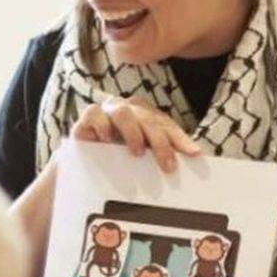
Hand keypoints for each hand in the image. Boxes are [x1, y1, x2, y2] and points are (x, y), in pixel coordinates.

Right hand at [72, 96, 200, 172]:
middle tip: (167, 165)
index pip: (166, 124)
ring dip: (133, 133)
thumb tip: (190, 160)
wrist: (83, 165)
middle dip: (160, 142)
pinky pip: (94, 113)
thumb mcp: (142, 160)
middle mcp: (127, 110)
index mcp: (143, 116)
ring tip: (137, 153)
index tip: (193, 154)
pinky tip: (106, 141)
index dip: (180, 138)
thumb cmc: (114, 161)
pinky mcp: (86, 118)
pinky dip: (102, 127)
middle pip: (148, 119)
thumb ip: (159, 157)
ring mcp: (106, 111)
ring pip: (123, 112)